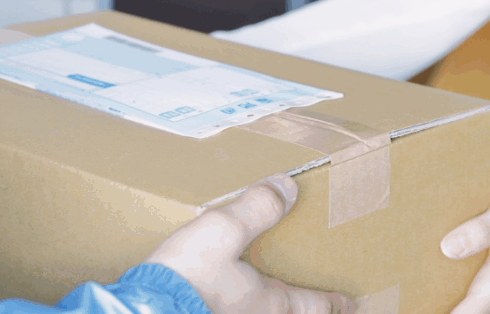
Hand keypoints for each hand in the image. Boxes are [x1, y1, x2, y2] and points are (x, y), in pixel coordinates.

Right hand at [145, 173, 355, 313]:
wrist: (139, 312)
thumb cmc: (186, 279)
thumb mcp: (223, 231)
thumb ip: (256, 209)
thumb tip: (287, 187)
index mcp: (269, 303)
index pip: (314, 306)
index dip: (334, 303)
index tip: (351, 303)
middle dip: (304, 308)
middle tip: (317, 301)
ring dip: (270, 306)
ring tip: (267, 293)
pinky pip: (231, 312)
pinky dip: (238, 305)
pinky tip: (222, 295)